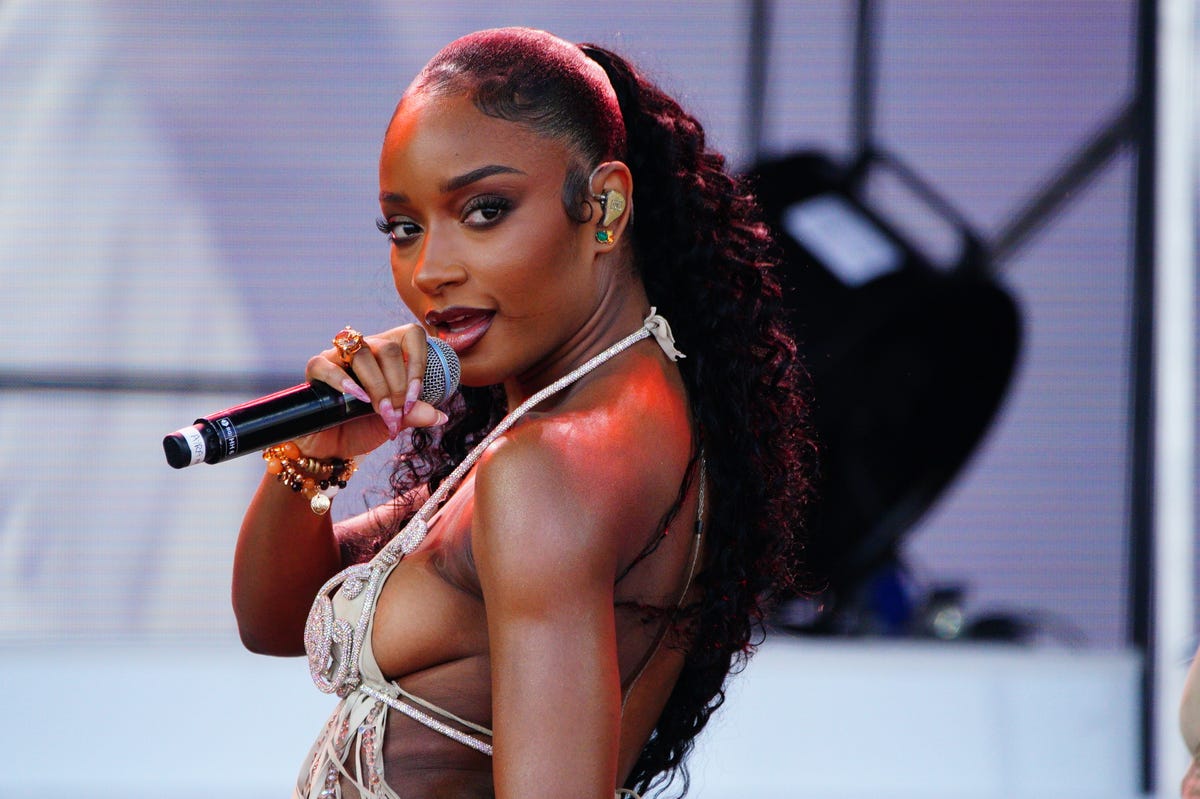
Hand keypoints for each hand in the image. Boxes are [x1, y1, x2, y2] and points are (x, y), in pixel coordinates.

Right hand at [297, 324, 447, 457]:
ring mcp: (338, 356)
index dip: (418, 365)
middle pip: (388, 349)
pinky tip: (357, 398)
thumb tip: (440, 416)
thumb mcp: (395, 421)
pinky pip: (327, 365)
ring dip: (377, 386)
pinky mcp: (316, 368)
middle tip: (396, 414)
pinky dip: (344, 382)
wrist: (333, 448)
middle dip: (397, 386)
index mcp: (389, 353)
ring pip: (362, 354)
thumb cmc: (364, 428)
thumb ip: (414, 414)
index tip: (415, 398)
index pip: (412, 335)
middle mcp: (365, 349)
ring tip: (380, 412)